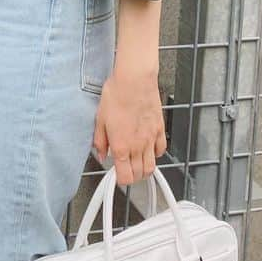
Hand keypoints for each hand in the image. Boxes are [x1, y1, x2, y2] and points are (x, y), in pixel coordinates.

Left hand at [92, 68, 165, 186]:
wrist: (134, 80)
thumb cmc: (117, 95)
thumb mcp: (100, 118)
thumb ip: (100, 140)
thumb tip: (101, 153)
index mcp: (121, 146)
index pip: (125, 177)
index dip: (120, 180)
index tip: (116, 174)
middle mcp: (138, 146)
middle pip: (139, 175)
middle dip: (131, 177)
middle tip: (125, 169)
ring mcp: (151, 138)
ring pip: (152, 166)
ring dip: (144, 169)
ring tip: (136, 162)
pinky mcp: (160, 129)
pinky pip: (161, 150)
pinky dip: (156, 154)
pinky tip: (148, 148)